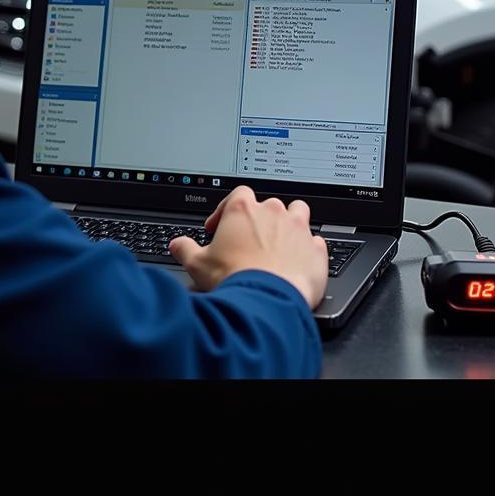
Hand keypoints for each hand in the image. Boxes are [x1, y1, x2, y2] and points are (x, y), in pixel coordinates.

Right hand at [168, 185, 328, 309]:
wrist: (267, 301)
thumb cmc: (235, 279)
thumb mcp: (197, 264)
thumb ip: (185, 249)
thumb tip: (178, 245)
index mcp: (244, 209)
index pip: (238, 194)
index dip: (227, 210)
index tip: (221, 227)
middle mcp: (273, 213)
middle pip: (269, 203)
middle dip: (260, 219)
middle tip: (249, 240)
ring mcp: (298, 229)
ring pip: (298, 213)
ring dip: (290, 224)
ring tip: (280, 242)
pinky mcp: (316, 250)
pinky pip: (316, 242)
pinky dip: (308, 249)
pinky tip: (298, 261)